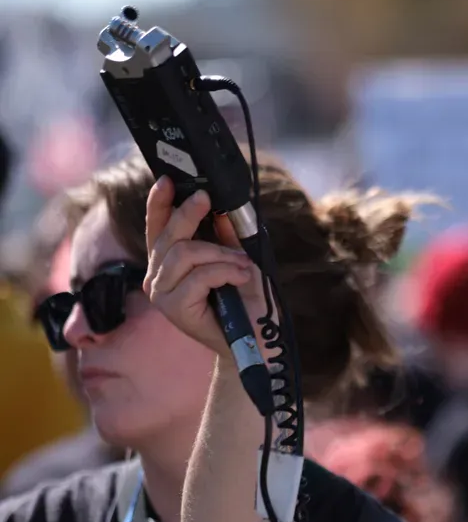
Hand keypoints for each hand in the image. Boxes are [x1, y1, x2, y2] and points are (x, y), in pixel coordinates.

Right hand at [144, 176, 263, 354]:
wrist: (257, 341)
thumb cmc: (247, 301)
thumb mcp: (239, 260)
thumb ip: (226, 236)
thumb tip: (221, 207)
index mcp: (168, 264)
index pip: (157, 228)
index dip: (159, 203)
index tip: (167, 180)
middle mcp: (158, 278)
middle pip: (169, 236)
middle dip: (190, 214)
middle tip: (208, 200)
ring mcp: (163, 294)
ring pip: (185, 254)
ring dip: (221, 255)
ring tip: (243, 265)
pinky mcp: (175, 309)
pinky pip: (199, 276)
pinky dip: (225, 272)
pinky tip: (241, 278)